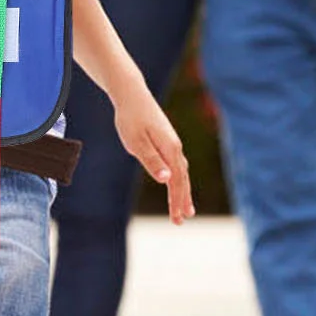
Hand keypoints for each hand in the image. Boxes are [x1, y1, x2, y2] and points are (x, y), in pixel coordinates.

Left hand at [111, 83, 193, 224]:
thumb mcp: (137, 142)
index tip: (177, 219)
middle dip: (182, 200)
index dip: (177, 201)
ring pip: (181, 172)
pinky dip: (179, 178)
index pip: (177, 181)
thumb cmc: (131, 118)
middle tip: (181, 221)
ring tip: (185, 209)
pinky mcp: (166, 140)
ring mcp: (172, 143)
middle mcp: (175, 147)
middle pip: (182, 179)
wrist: (132, 94)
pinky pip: (176, 164)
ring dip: (183, 191)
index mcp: (170, 149)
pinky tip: (176, 184)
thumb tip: (166, 180)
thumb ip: (151, 161)